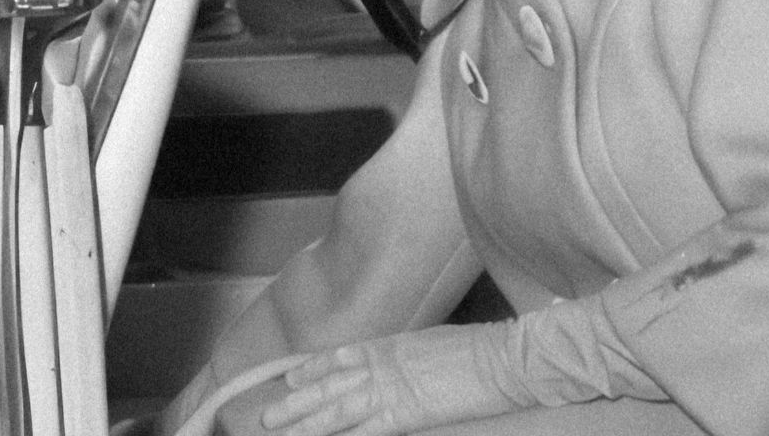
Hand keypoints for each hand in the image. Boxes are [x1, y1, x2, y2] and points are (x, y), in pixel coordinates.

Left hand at [259, 326, 514, 435]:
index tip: (289, 379)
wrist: (500, 358)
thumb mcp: (433, 343)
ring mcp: (391, 391)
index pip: (339, 357)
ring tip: (281, 432)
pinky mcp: (405, 414)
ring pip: (336, 410)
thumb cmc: (477, 348)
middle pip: (328, 386)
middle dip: (296, 402)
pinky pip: (365, 432)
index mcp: (389, 345)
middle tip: (267, 416)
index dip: (311, 370)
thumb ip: (407, 355)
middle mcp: (382, 366)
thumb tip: (397, 364)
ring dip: (306, 423)